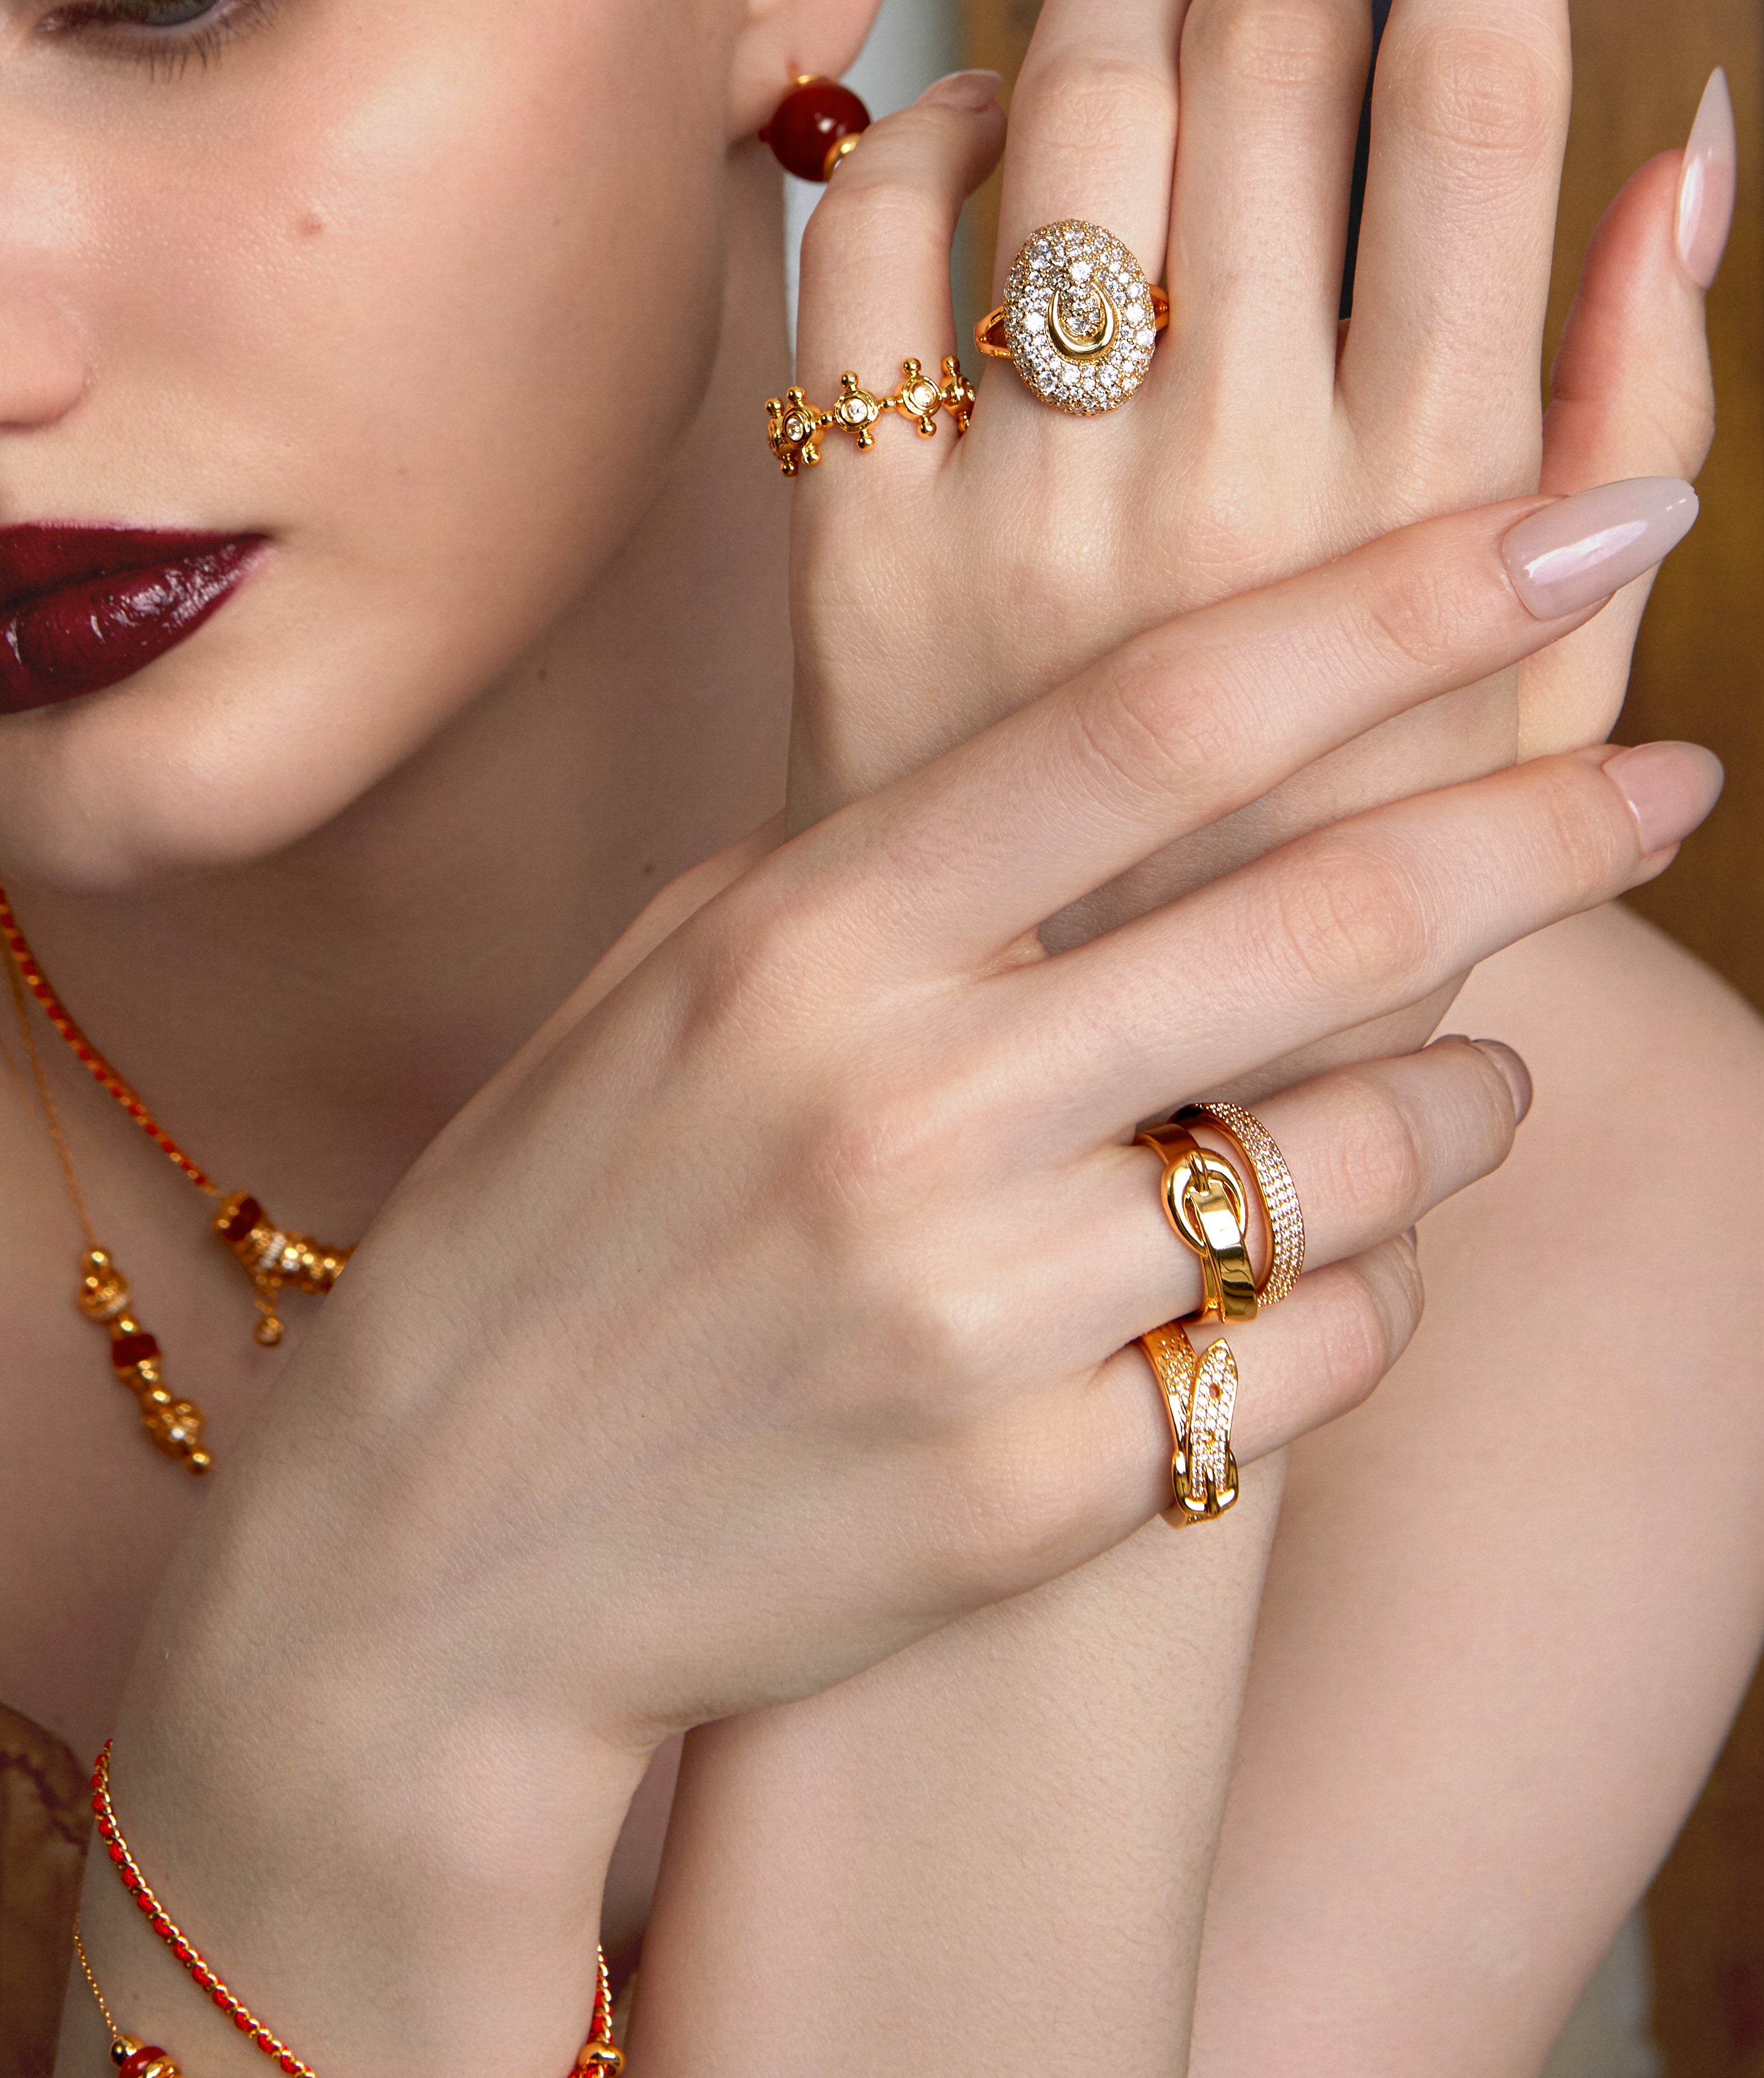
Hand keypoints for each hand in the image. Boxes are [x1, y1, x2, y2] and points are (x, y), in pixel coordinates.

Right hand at [141, 498, 1712, 1899]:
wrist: (436, 1562)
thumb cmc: (562, 1227)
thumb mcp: (674, 986)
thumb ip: (887, 863)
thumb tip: (1126, 744)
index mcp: (806, 938)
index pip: (1163, 715)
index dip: (1406, 603)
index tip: (1587, 515)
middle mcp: (904, 1105)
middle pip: (1316, 915)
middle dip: (1543, 828)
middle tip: (1668, 778)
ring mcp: (977, 1312)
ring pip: (1358, 1155)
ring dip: (1464, 1093)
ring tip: (1477, 1072)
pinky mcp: (1036, 1493)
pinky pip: (1313, 1356)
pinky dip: (1366, 1290)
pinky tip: (1333, 1260)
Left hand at [785, 0, 1725, 871]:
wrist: (1101, 1063)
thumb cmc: (1359, 842)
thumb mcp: (1555, 668)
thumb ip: (1628, 395)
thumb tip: (1685, 120)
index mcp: (1433, 505)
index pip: (1476, 101)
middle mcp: (1231, 489)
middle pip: (1266, 66)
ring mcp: (1026, 515)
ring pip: (1064, 115)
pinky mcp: (852, 550)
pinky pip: (859, 244)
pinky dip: (917, 123)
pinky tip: (980, 98)